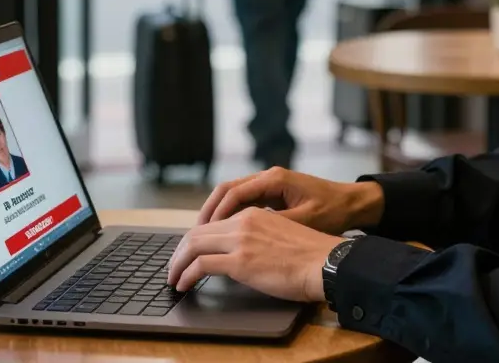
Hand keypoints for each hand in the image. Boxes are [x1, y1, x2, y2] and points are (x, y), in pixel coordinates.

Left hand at [167, 207, 343, 300]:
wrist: (324, 262)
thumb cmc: (311, 255)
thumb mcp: (281, 234)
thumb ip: (259, 237)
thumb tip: (243, 254)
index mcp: (254, 213)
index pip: (213, 223)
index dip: (195, 239)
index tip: (188, 253)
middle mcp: (243, 222)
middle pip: (197, 232)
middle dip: (180, 251)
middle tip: (174, 267)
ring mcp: (240, 240)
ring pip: (193, 246)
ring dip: (178, 263)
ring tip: (173, 278)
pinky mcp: (240, 261)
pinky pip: (201, 265)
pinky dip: (186, 275)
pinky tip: (183, 284)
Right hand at [197, 167, 383, 234]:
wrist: (353, 203)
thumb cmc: (333, 212)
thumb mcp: (304, 221)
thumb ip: (274, 225)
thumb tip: (244, 236)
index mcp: (274, 180)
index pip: (233, 193)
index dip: (215, 214)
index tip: (202, 233)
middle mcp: (268, 177)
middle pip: (227, 191)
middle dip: (209, 212)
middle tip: (194, 236)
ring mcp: (269, 184)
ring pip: (233, 195)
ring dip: (217, 214)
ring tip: (203, 237)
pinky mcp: (272, 193)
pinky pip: (244, 201)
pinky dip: (230, 215)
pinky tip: (224, 234)